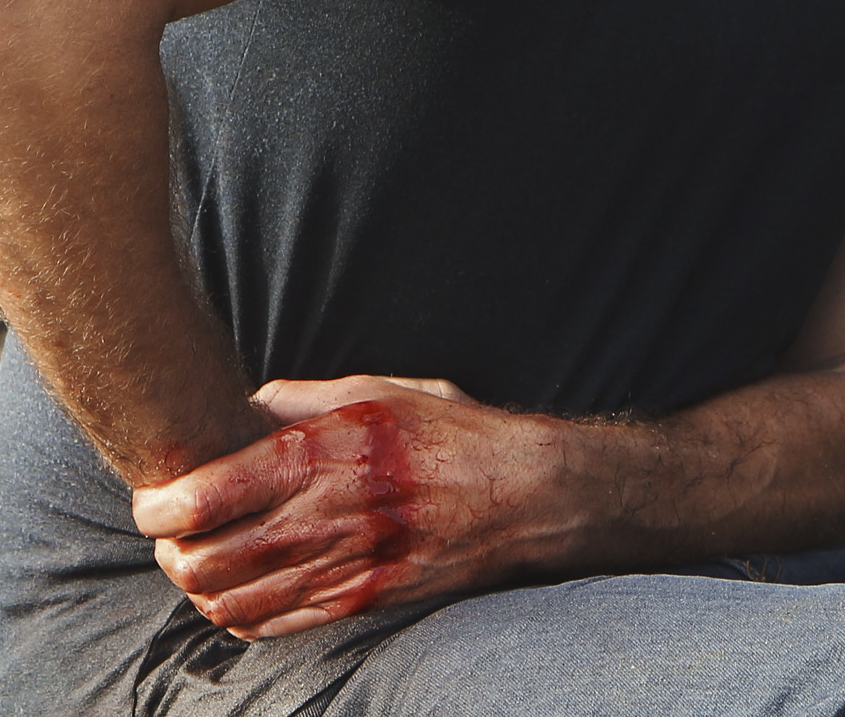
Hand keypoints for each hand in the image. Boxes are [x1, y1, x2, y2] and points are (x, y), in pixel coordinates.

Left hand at [130, 374, 574, 639]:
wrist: (519, 494)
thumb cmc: (449, 434)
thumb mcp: (380, 391)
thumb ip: (304, 399)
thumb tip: (243, 405)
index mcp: (324, 452)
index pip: (204, 495)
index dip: (159, 503)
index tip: (154, 496)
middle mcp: (324, 515)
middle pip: (202, 560)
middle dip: (170, 550)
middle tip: (171, 532)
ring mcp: (339, 567)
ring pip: (225, 601)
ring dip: (199, 586)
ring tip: (200, 560)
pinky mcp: (355, 603)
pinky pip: (267, 626)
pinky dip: (235, 614)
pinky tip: (240, 589)